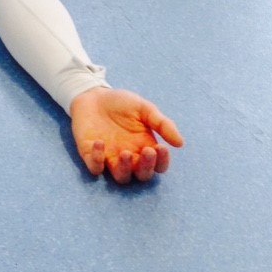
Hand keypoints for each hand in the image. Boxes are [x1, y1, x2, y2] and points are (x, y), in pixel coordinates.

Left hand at [69, 87, 183, 183]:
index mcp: (145, 147)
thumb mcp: (144, 108)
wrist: (93, 94)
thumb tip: (180, 143)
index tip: (161, 148)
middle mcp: (130, 158)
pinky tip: (100, 142)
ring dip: (124, 169)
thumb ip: (162, 124)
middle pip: (142, 175)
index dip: (162, 161)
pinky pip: (95, 167)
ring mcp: (110, 158)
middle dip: (146, 167)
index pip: (158, 166)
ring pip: (121, 177)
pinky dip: (97, 160)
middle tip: (147, 151)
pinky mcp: (90, 155)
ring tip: (125, 153)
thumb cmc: (121, 103)